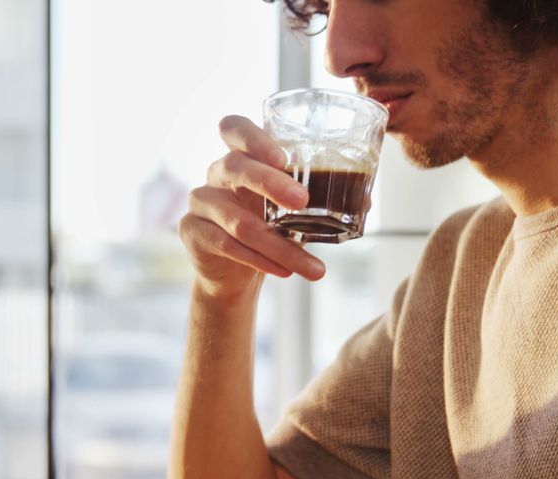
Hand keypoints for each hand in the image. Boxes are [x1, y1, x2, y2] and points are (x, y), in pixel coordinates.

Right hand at [179, 115, 325, 299]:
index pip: (234, 128)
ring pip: (238, 221)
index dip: (255, 137)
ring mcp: (200, 201)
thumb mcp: (291, 209)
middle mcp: (216, 173)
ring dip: (280, 246)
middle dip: (271, 183)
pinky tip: (285, 272)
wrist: (232, 272)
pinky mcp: (191, 231)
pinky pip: (227, 245)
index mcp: (242, 156)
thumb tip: (366, 201)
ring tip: (314, 268)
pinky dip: (260, 260)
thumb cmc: (267, 227)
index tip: (282, 157)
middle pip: (235, 166)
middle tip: (302, 201)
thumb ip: (320, 199)